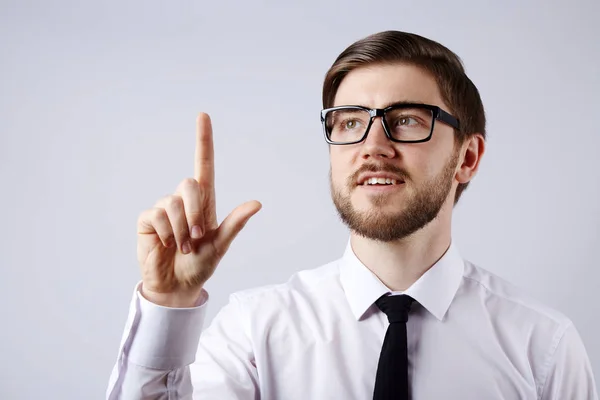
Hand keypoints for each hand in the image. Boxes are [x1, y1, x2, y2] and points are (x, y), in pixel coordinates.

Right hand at [136, 113, 261, 306]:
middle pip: (189, 183)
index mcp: (204, 203)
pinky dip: (167, 232)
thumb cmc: (200, 265)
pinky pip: (157, 214)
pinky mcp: (148, 220)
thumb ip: (235, 223)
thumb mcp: (220, 245)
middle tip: (196, 238)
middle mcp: (184, 201)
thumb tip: (257, 203)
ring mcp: (165, 209)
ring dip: (181, 230)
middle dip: (195, 212)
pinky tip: (167, 245)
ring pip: (173, 202)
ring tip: (182, 247)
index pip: (203, 164)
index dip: (203, 141)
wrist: (177, 286)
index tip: (203, 116)